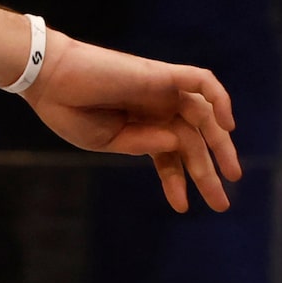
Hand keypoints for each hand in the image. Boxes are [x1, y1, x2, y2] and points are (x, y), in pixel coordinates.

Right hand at [23, 36, 242, 213]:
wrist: (50, 81)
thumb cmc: (69, 111)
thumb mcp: (105, 141)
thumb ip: (141, 145)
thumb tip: (178, 143)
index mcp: (140, 128)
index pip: (171, 155)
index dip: (177, 181)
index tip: (183, 208)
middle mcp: (157, 110)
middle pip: (193, 141)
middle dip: (208, 172)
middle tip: (222, 204)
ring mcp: (162, 92)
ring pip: (204, 117)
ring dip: (221, 146)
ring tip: (231, 176)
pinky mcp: (162, 74)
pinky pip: (202, 82)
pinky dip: (220, 99)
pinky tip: (228, 125)